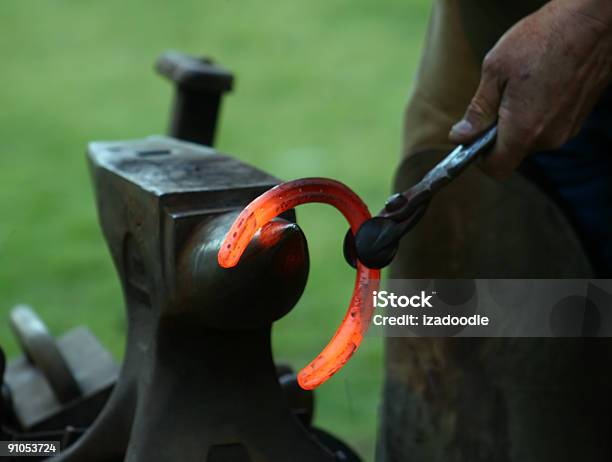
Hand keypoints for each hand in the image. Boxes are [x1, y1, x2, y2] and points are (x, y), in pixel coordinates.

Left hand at [449, 0, 611, 178]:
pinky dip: (538, 113)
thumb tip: (460, 136)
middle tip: (498, 99)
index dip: (480, 158)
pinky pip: (549, 126)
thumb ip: (478, 109)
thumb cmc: (543, 38)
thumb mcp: (496, 69)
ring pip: (531, 139)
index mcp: (524, 129)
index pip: (497, 168)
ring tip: (522, 86)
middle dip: (499, 134)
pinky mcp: (578, 119)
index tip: (474, 139)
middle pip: (513, 152)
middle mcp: (549, 137)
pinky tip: (540, 85)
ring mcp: (567, 129)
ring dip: (519, 121)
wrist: (594, 20)